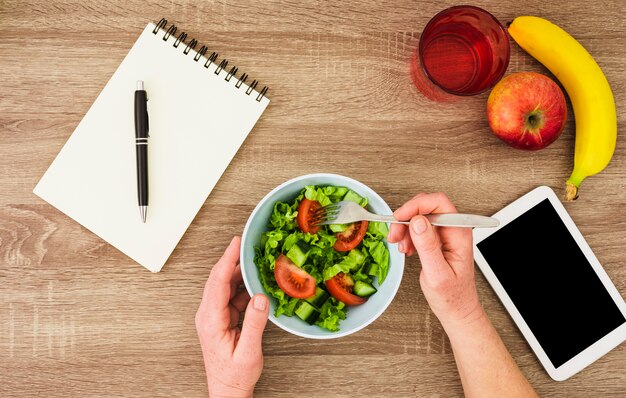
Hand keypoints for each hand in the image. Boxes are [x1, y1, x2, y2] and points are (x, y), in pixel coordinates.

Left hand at [195, 236, 269, 397]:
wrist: (228, 390)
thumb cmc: (234, 376)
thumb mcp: (248, 351)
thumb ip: (254, 323)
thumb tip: (259, 297)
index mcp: (211, 320)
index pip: (217, 282)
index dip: (227, 259)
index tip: (236, 243)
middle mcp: (209, 315)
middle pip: (220, 279)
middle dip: (233, 260)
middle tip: (248, 244)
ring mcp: (214, 316)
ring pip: (226, 286)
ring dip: (240, 274)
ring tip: (256, 261)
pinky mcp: (222, 319)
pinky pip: (232, 296)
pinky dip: (244, 287)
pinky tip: (256, 284)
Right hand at [387, 193, 482, 326]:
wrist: (457, 310)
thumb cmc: (452, 297)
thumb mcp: (437, 273)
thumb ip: (428, 246)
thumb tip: (418, 222)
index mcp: (459, 234)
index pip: (439, 203)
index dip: (417, 206)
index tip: (400, 217)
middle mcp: (454, 230)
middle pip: (427, 207)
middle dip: (407, 216)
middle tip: (395, 233)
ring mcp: (445, 234)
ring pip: (420, 216)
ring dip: (405, 227)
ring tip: (400, 245)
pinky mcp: (437, 240)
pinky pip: (419, 228)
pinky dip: (408, 235)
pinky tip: (406, 248)